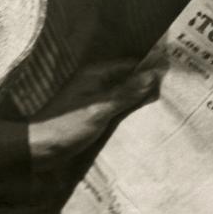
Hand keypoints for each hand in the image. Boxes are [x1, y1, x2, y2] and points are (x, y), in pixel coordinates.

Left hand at [27, 59, 161, 166]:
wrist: (38, 148)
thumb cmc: (68, 126)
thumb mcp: (101, 108)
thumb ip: (127, 92)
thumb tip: (154, 75)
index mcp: (96, 74)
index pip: (131, 65)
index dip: (150, 69)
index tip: (173, 75)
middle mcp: (95, 82)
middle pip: (128, 79)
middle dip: (147, 84)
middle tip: (174, 92)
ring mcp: (94, 98)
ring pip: (124, 94)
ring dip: (139, 99)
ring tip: (164, 105)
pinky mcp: (92, 114)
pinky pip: (117, 107)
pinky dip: (129, 111)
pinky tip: (143, 119)